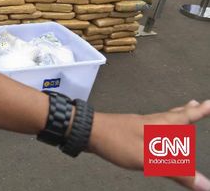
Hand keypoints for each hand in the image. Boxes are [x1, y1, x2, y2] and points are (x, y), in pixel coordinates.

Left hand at [88, 100, 209, 189]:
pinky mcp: (129, 129)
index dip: (200, 112)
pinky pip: (152, 125)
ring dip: (176, 114)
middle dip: (189, 110)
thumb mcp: (148, 159)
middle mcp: (152, 121)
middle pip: (175, 114)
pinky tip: (154, 129)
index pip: (186, 117)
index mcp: (160, 125)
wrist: (87, 131)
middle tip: (199, 103)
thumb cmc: (116, 141)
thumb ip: (176, 172)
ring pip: (163, 118)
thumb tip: (204, 185)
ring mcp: (139, 124)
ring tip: (183, 111)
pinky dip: (161, 124)